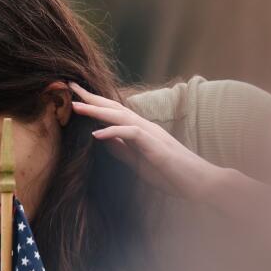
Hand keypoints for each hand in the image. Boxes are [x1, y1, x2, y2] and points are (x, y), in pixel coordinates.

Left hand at [69, 83, 228, 201]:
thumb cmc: (173, 175)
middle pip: (114, 108)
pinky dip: (114, 131)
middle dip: (91, 98)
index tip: (74, 97)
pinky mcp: (156, 146)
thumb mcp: (139, 164)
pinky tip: (97, 134)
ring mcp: (152, 134)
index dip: (94, 104)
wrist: (200, 183)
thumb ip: (123, 151)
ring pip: (121, 116)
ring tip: (76, 106)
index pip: (114, 113)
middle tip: (69, 87)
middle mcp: (146, 127)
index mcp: (141, 131)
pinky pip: (132, 134)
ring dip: (97, 110)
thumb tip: (104, 140)